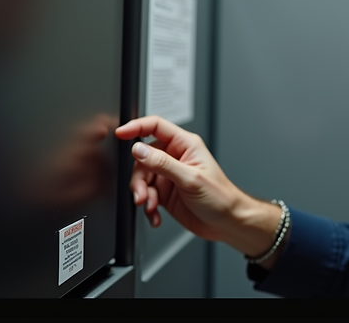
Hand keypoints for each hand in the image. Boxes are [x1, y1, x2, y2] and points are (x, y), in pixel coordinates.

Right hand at [115, 116, 282, 258]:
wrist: (227, 222)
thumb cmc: (220, 197)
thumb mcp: (190, 178)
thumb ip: (162, 163)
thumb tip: (139, 149)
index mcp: (185, 145)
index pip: (156, 126)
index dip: (136, 127)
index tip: (121, 133)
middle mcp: (175, 158)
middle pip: (143, 157)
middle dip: (139, 178)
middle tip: (141, 194)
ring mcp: (169, 175)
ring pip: (142, 178)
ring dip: (142, 194)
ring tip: (149, 206)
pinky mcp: (165, 192)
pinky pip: (146, 194)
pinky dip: (147, 206)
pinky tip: (154, 214)